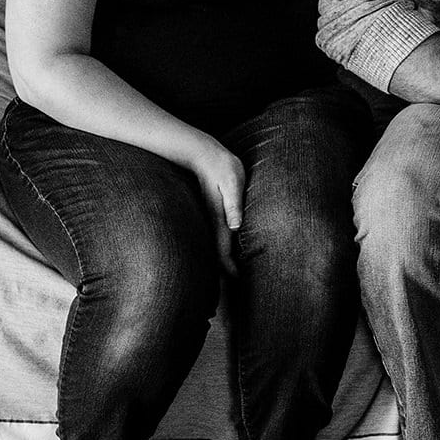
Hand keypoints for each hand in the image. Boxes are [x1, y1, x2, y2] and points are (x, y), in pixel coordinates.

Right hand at [188, 141, 244, 273]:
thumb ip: (233, 203)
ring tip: (233, 274)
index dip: (230, 267)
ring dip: (222, 260)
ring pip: (217, 245)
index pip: (224, 250)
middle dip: (224, 270)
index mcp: (221, 218)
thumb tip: (236, 226)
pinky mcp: (213, 211)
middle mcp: (215, 221)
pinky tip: (228, 249)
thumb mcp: (231, 182)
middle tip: (236, 286)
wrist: (200, 153)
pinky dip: (222, 246)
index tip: (238, 280)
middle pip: (218, 252)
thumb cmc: (221, 166)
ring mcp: (212, 217)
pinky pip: (218, 234)